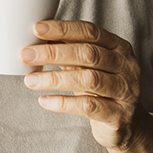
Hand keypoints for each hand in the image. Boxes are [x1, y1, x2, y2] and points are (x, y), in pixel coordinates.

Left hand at [21, 20, 152, 152]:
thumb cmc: (102, 88)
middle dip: (53, 53)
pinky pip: (88, 106)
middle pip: (88, 54)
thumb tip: (35, 38)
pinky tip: (45, 101)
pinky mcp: (118, 115)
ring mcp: (125, 91)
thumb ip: (69, 51)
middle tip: (26, 55)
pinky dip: (63, 103)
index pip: (90, 32)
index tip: (36, 29)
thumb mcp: (89, 66)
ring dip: (54, 79)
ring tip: (30, 80)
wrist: (126, 123)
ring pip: (88, 80)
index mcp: (118, 47)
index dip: (63, 29)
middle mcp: (126, 66)